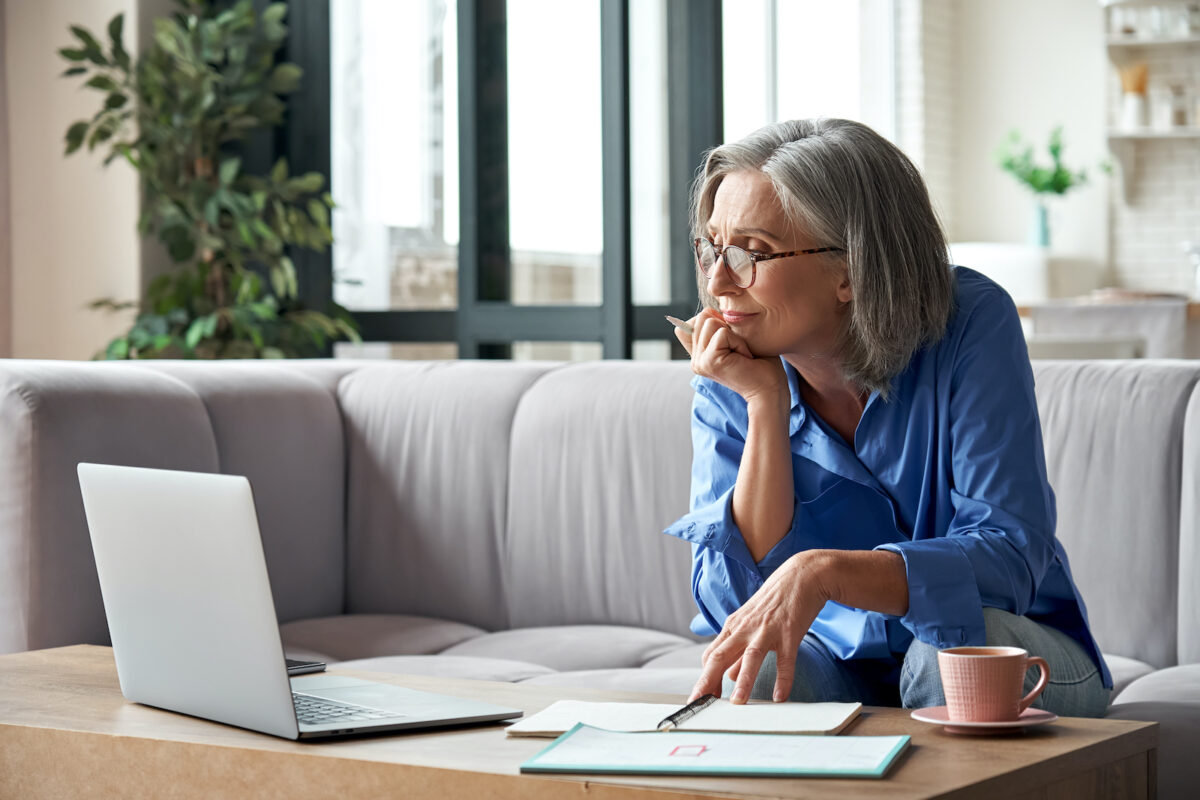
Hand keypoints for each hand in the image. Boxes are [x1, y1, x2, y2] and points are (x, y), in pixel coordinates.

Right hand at [674, 309, 785, 405]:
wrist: (770, 390)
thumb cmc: (760, 365)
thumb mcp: (736, 340)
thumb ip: (717, 327)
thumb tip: (708, 311)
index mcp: (699, 355)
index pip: (691, 323)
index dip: (714, 322)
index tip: (732, 343)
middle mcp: (695, 360)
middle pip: (702, 317)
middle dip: (726, 327)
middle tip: (740, 349)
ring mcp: (699, 362)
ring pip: (710, 321)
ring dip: (734, 334)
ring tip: (742, 354)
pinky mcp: (709, 362)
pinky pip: (722, 333)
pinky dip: (739, 342)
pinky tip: (745, 358)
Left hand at [689, 550, 833, 703]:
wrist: (801, 575)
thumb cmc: (774, 601)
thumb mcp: (751, 623)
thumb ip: (738, 650)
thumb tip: (728, 675)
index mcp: (733, 627)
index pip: (711, 655)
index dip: (704, 678)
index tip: (700, 698)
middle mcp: (745, 628)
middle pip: (720, 656)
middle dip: (708, 681)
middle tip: (700, 703)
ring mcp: (767, 630)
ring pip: (750, 657)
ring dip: (743, 681)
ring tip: (738, 702)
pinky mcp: (789, 632)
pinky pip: (785, 659)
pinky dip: (783, 679)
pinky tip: (780, 696)